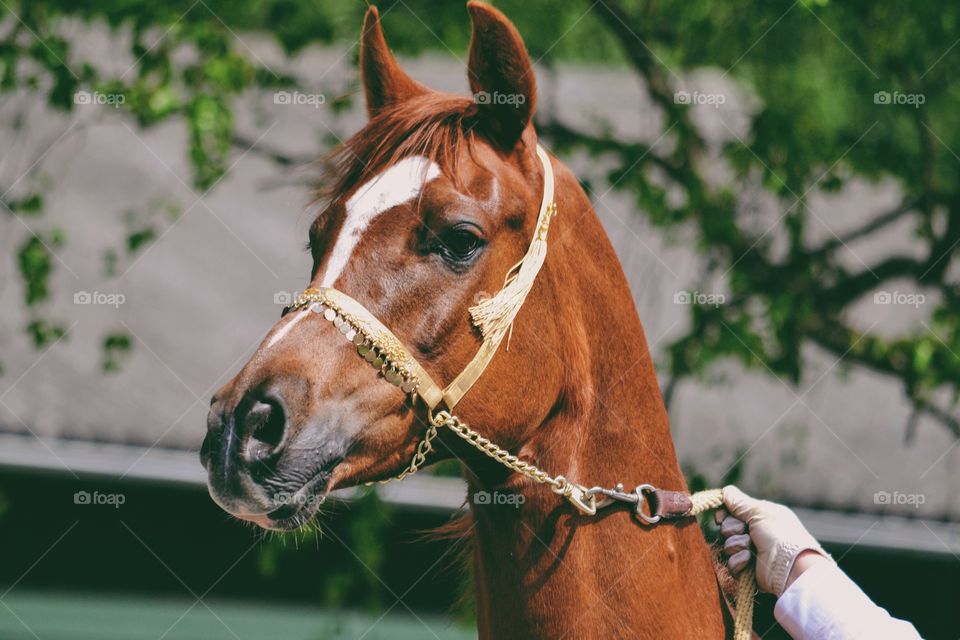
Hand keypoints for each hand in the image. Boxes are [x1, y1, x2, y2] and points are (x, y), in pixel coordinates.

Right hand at [716, 485, 830, 596]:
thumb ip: (739, 501)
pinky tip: (750, 560)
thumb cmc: (780, 535)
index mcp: (760, 517)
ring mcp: (752, 551)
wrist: (791, 567)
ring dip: (737, 545)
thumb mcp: (760, 511)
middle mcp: (756, 533)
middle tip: (745, 531)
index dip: (724, 513)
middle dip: (732, 529)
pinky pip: (731, 563)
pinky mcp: (748, 569)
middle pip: (727, 527)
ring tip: (751, 548)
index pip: (732, 511)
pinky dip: (739, 561)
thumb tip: (725, 491)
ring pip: (727, 545)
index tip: (720, 517)